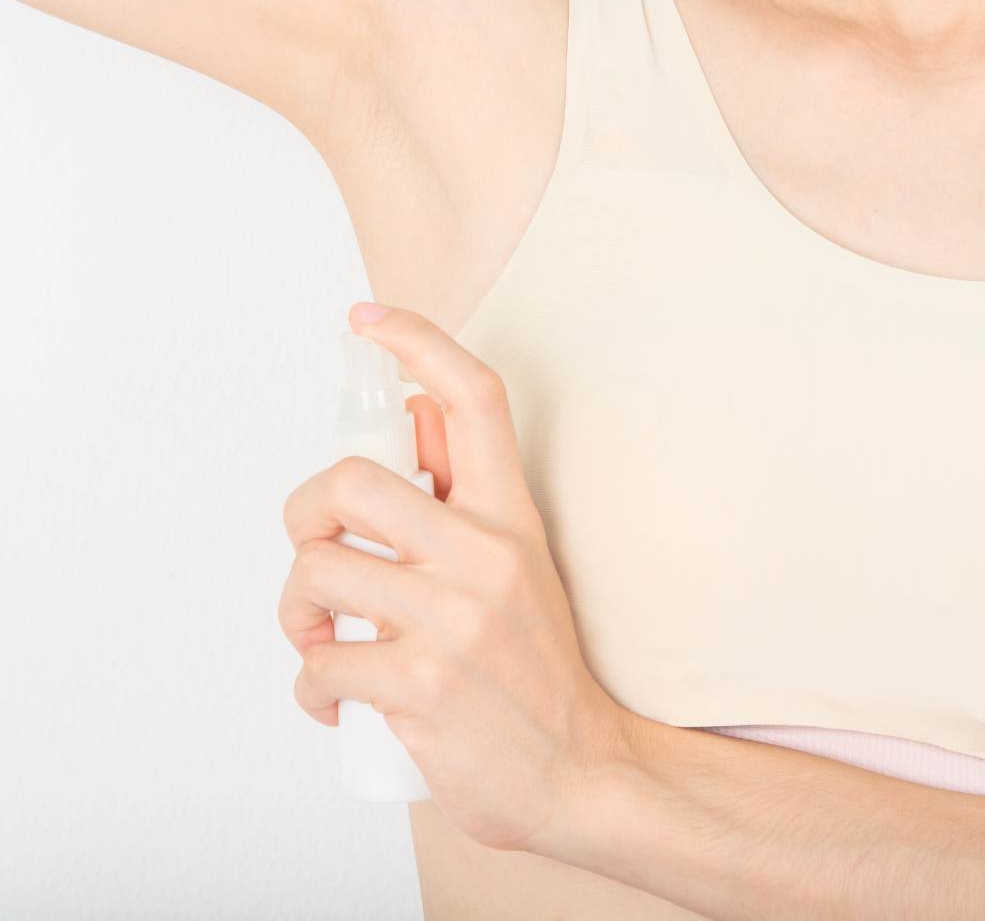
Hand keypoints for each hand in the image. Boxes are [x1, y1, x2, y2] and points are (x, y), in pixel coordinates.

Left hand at [276, 301, 637, 853]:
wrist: (582, 771)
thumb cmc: (538, 668)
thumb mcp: (523, 565)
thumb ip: (468, 496)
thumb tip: (410, 426)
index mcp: (513, 515)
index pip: (473, 399)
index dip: (419, 340)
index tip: (367, 317)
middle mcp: (486, 554)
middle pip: (353, 478)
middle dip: (304, 509)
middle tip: (316, 542)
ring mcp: (453, 618)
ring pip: (317, 570)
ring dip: (296, 610)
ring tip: (319, 637)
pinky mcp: (419, 685)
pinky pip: (319, 661)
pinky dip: (310, 684)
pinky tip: (335, 700)